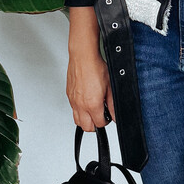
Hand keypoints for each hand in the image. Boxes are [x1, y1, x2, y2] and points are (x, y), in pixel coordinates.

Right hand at [66, 7, 114, 130]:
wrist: (83, 57)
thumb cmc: (96, 68)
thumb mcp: (110, 87)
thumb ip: (112, 104)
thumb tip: (114, 115)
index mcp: (92, 104)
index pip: (99, 124)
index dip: (105, 121)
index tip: (107, 116)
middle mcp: (80, 104)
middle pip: (86, 127)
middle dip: (94, 125)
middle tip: (100, 116)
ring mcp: (73, 100)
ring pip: (77, 120)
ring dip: (85, 120)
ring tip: (92, 111)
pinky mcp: (69, 95)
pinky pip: (73, 109)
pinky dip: (79, 110)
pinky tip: (85, 102)